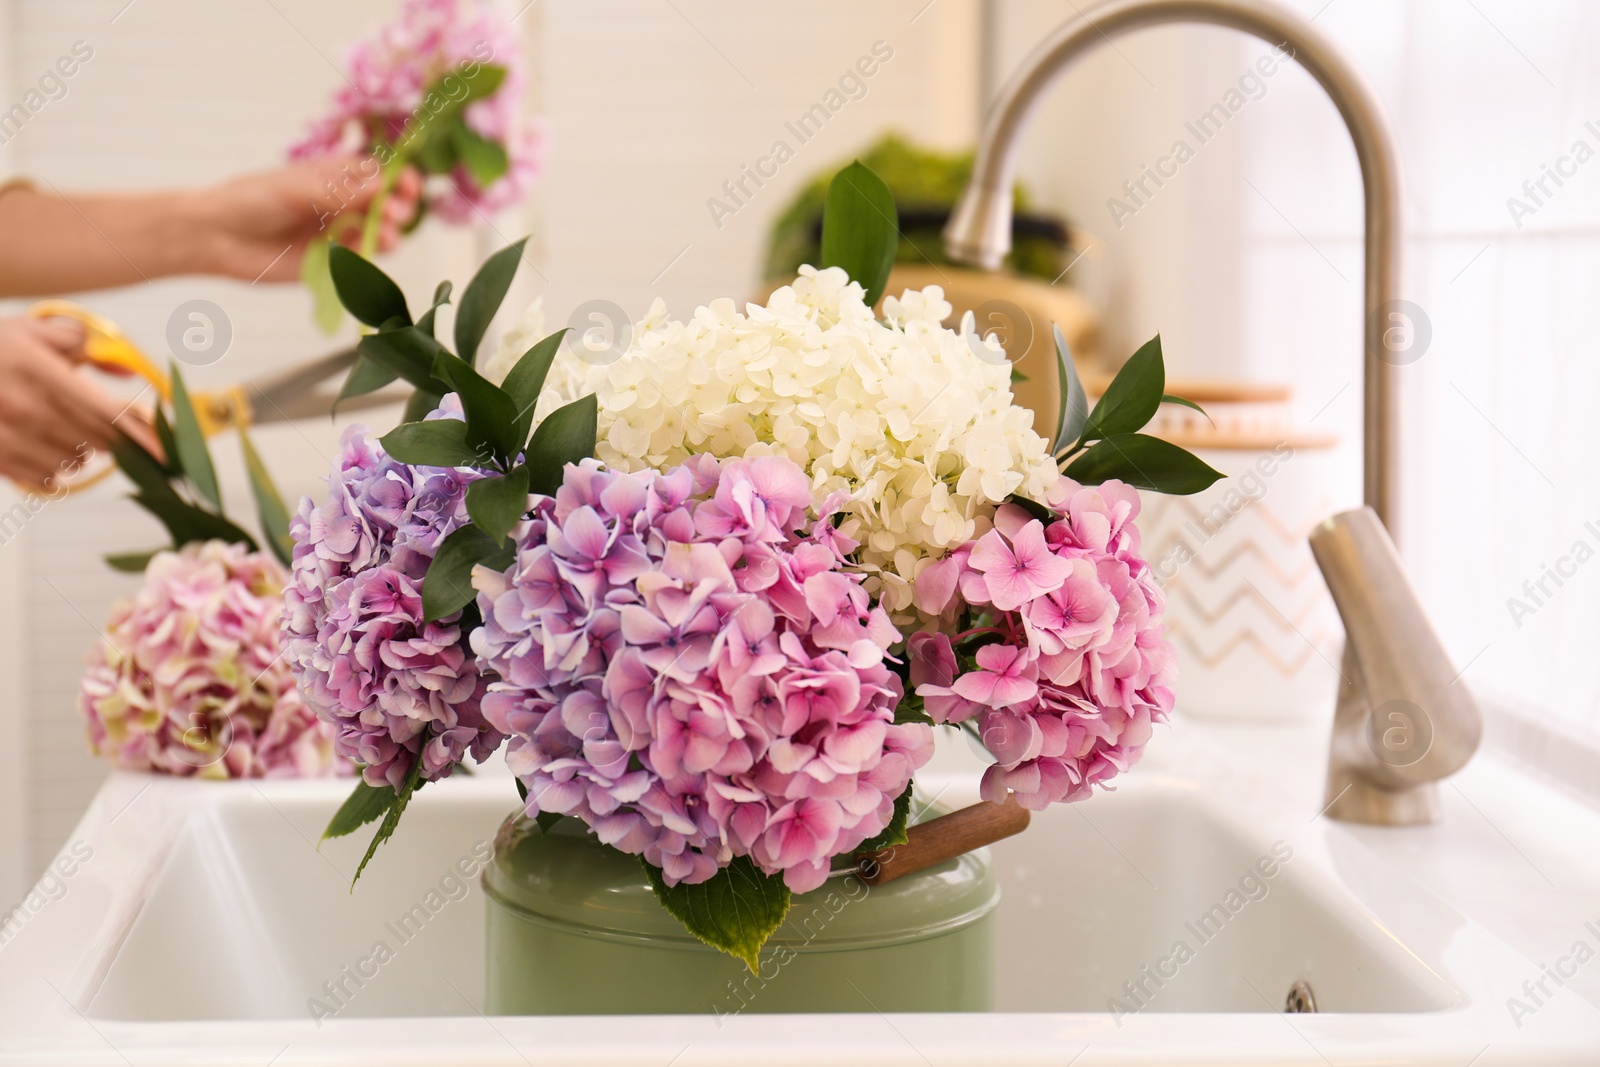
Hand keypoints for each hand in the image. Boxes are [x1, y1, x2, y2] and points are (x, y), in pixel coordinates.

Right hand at [0, 316, 160, 487]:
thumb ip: (82, 344)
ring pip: (78, 460)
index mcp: (42, 372)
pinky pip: (48, 479)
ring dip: (84, 449)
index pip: (109, 412)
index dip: (145, 435)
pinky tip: (42, 446)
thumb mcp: (32, 332)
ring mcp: (10, 438)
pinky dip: (55, 468)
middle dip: (115, 437)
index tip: (168, 452)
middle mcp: (28, 408)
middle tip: (107, 423)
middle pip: (102, 441)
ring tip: (62, 427)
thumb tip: (126, 373)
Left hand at [198, 156, 422, 283]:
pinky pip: (363, 259)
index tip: (408, 184)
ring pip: (381, 232)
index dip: (399, 177)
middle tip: (396, 213)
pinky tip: (374, 251)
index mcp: (335, 176)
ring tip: (389, 235)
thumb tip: (381, 187)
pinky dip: (373, 256)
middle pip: (388, 204)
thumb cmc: (250, 200)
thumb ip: (338, 191)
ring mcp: (340, 233)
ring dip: (392, 232)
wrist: (219, 236)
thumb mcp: (295, 188)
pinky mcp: (333, 262)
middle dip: (400, 206)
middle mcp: (343, 203)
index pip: (379, 173)